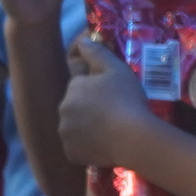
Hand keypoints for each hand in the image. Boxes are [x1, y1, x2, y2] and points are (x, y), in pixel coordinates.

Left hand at [58, 33, 153, 168]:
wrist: (132, 137)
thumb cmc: (126, 99)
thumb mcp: (116, 69)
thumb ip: (97, 52)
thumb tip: (82, 41)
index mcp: (73, 88)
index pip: (80, 82)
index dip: (95, 84)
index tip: (110, 91)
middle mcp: (63, 110)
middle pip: (76, 105)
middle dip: (89, 106)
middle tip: (114, 110)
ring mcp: (66, 134)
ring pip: (75, 126)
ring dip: (87, 126)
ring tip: (110, 130)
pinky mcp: (71, 154)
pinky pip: (78, 147)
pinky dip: (88, 146)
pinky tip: (105, 145)